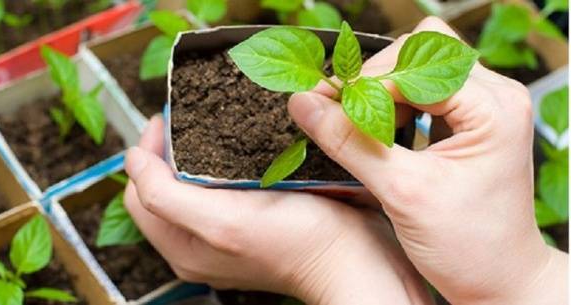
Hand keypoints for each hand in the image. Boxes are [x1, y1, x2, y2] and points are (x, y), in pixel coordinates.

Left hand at [124, 115, 433, 304]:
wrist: (353, 258)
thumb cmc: (297, 243)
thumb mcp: (222, 222)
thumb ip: (164, 196)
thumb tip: (131, 160)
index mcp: (181, 244)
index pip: (139, 190)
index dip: (147, 151)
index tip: (167, 119)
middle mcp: (197, 242)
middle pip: (161, 186)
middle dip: (168, 147)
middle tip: (187, 116)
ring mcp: (224, 233)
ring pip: (190, 184)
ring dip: (194, 151)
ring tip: (209, 125)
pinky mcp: (250, 221)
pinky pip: (219, 186)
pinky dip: (220, 161)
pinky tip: (238, 145)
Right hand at [288, 17, 567, 304]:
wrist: (497, 280)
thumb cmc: (469, 246)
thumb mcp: (402, 192)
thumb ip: (350, 143)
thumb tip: (304, 105)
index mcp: (492, 108)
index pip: (413, 67)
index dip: (363, 81)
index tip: (321, 100)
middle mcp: (493, 97)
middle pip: (417, 53)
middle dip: (372, 80)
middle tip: (336, 110)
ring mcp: (481, 107)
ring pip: (415, 69)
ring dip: (378, 92)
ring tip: (355, 125)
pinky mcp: (467, 122)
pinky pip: (420, 92)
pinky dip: (389, 105)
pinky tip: (375, 131)